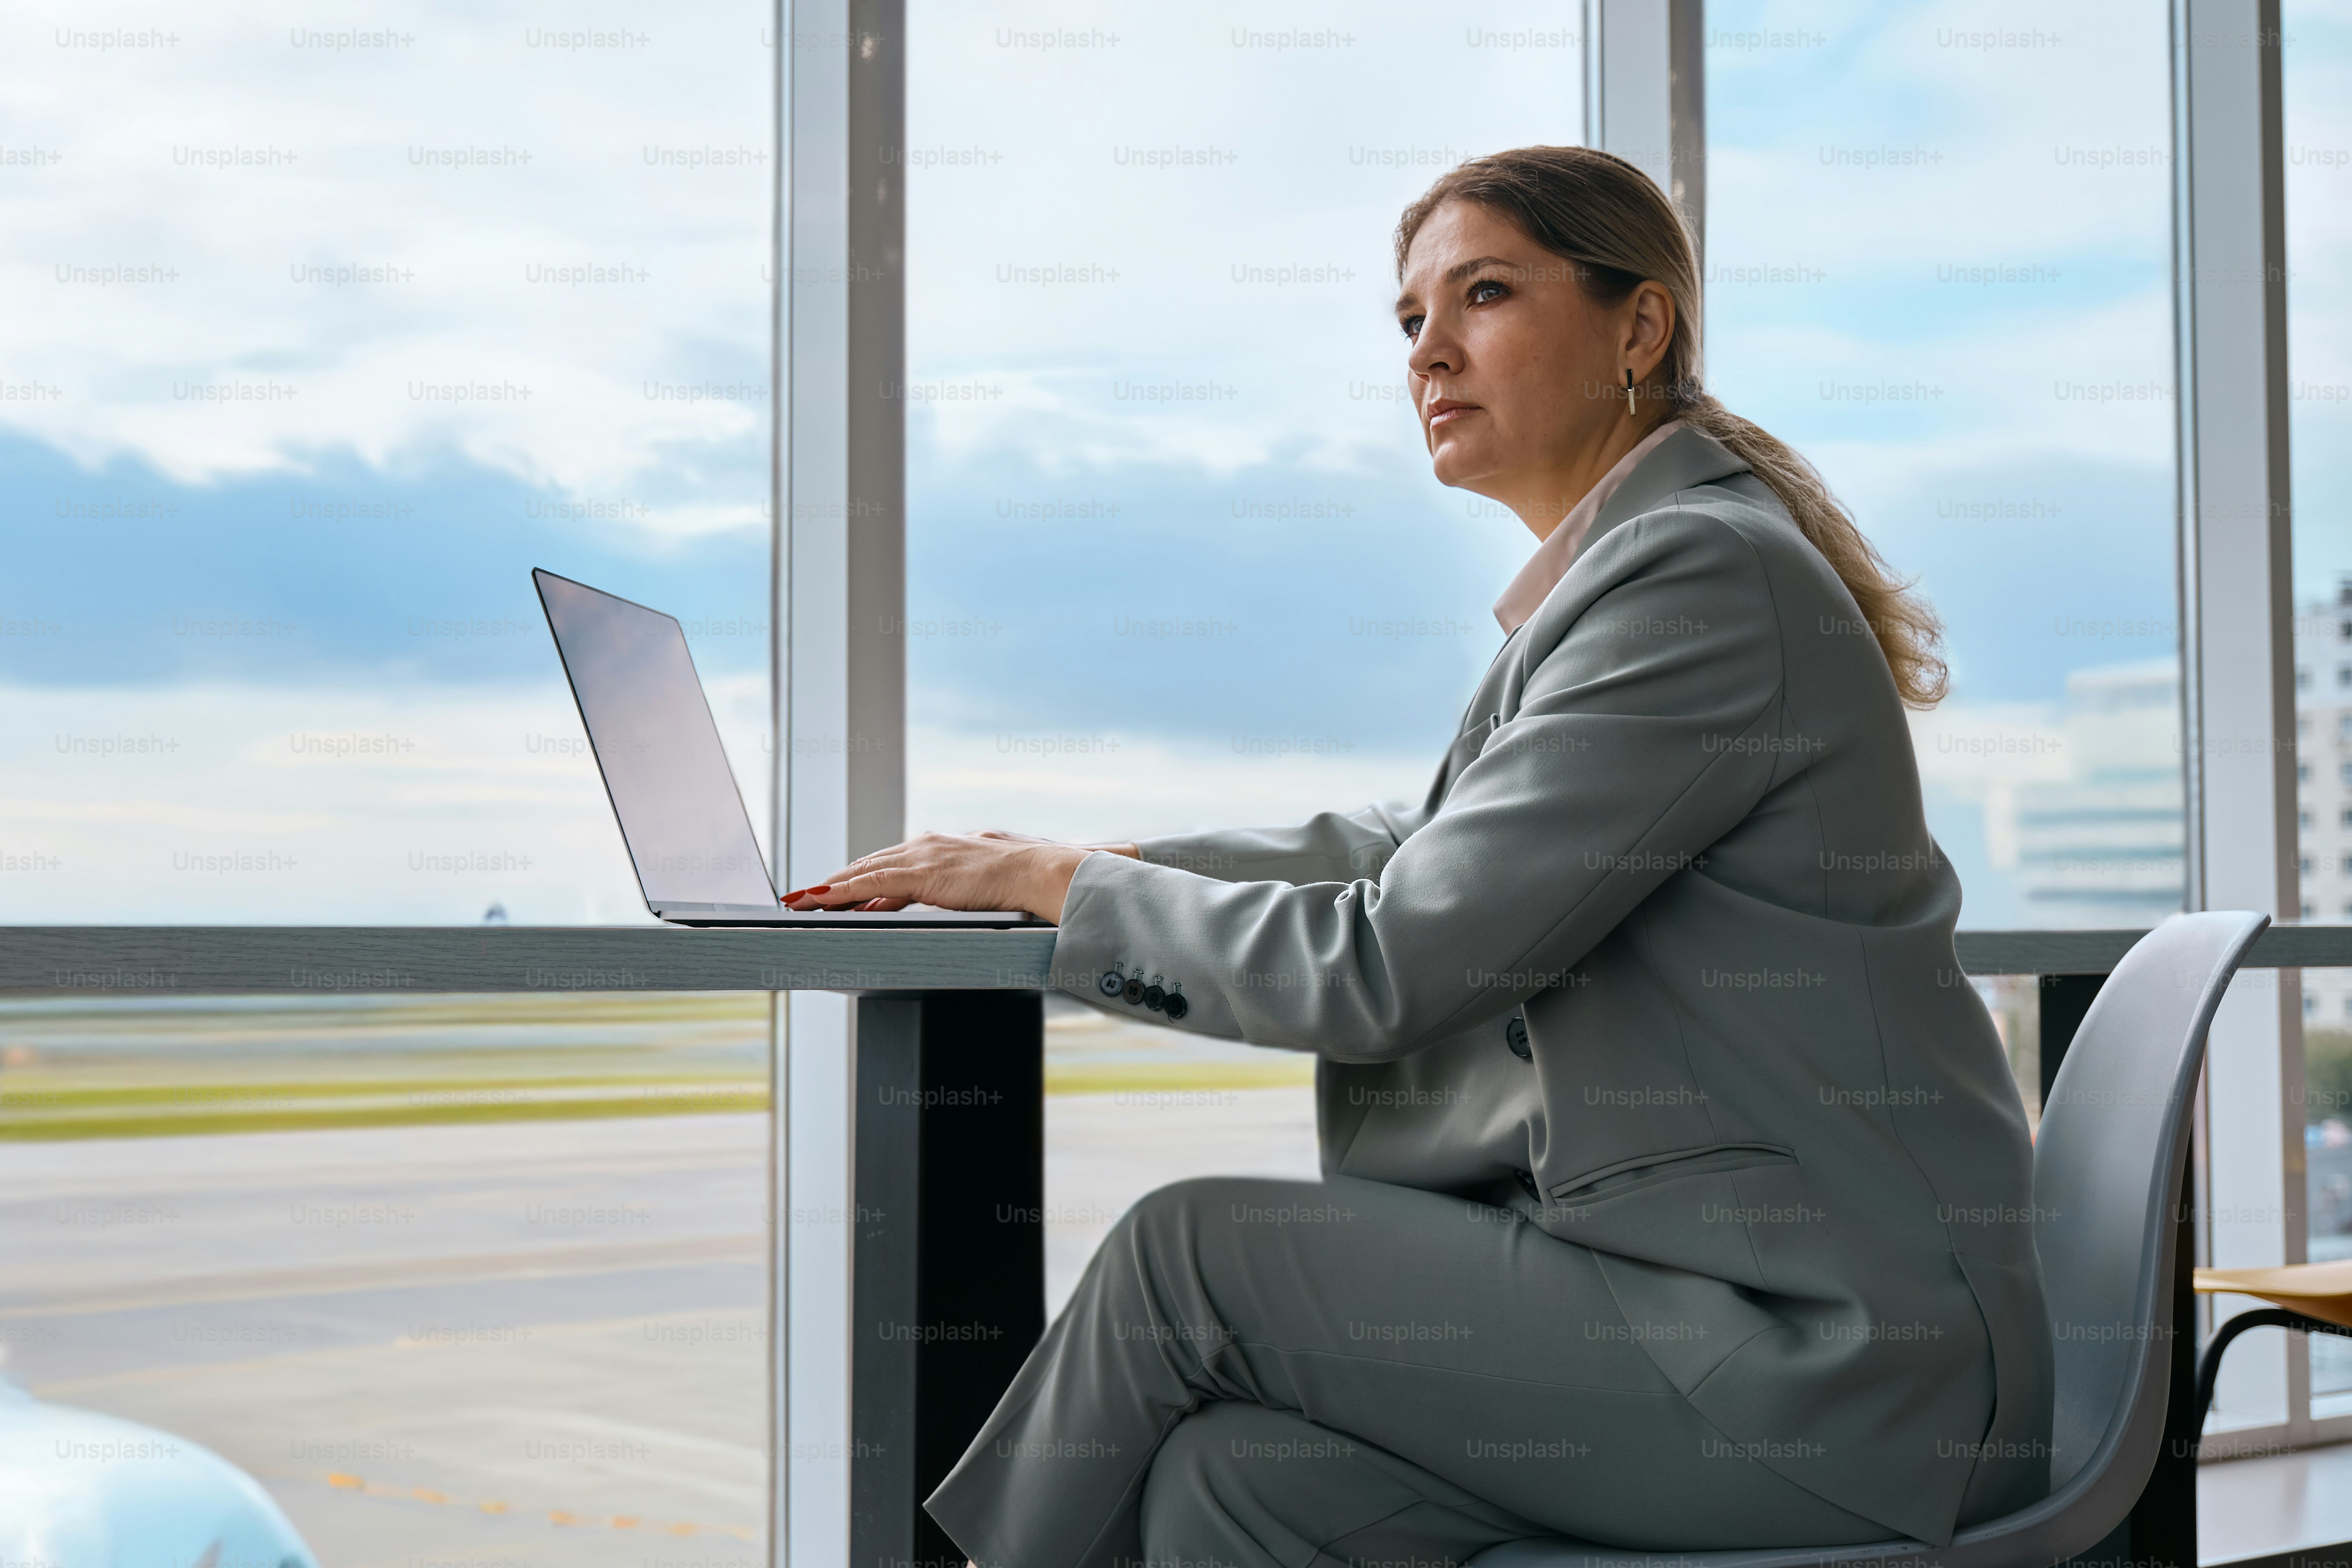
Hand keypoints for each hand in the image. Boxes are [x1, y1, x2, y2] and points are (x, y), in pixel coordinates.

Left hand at [780, 831, 1137, 922]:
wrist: (1042, 869)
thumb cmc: (1024, 874)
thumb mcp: (983, 876)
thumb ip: (959, 882)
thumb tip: (949, 890)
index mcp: (940, 846)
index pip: (888, 862)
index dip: (858, 875)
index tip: (834, 886)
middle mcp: (925, 845)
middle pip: (867, 865)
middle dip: (833, 880)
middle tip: (802, 894)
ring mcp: (921, 857)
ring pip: (861, 872)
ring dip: (826, 886)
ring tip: (798, 898)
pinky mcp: (921, 873)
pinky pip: (868, 884)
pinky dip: (839, 891)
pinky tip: (818, 898)